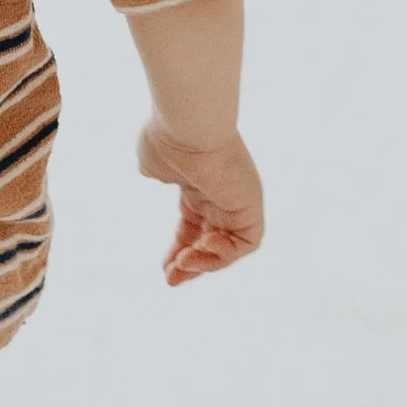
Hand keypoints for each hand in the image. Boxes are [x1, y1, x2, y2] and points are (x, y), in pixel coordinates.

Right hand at [137, 119, 264, 286]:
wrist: (186, 127)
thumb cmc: (168, 139)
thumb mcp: (155, 163)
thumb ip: (159, 175)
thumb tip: (159, 176)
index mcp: (197, 186)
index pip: (193, 226)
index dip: (179, 249)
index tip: (164, 268)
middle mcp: (220, 194)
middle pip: (211, 241)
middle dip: (191, 264)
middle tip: (171, 280)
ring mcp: (237, 200)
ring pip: (230, 247)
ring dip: (206, 263)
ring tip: (182, 265)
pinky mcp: (251, 205)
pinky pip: (247, 242)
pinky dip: (225, 252)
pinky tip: (203, 244)